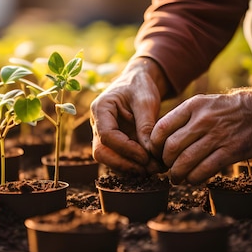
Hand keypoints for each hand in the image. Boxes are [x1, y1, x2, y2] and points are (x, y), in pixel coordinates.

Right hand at [90, 57, 168, 174]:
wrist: (138, 83)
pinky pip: (119, 159)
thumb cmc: (140, 86)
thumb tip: (149, 152)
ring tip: (154, 169)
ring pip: (108, 159)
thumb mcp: (146, 100)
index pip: (107, 135)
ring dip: (130, 168)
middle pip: (101, 152)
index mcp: (101, 109)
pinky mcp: (114, 143)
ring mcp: (104, 135)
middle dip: (124, 164)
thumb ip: (146, 124)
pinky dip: (134, 165)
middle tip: (149, 169)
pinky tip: (151, 166)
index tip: (146, 156)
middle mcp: (98, 124)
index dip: (126, 149)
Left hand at [149, 80, 251, 183]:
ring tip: (177, 178)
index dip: (154, 146)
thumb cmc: (234, 109)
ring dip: (177, 175)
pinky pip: (204, 170)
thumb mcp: (207, 102)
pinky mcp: (231, 151)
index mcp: (193, 106)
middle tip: (168, 169)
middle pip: (171, 148)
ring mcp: (217, 136)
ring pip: (185, 161)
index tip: (157, 154)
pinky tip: (193, 179)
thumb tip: (164, 138)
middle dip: (166, 163)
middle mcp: (202, 120)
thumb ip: (186, 117)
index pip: (161, 128)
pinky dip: (194, 178)